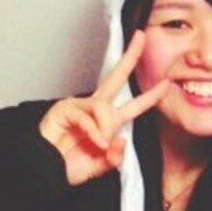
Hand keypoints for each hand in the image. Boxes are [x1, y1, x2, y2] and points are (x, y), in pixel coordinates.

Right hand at [39, 31, 168, 185]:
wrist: (44, 173)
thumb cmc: (67, 166)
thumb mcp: (100, 165)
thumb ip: (114, 157)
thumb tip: (121, 141)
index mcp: (108, 121)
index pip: (134, 104)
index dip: (152, 95)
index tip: (167, 83)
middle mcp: (96, 109)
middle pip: (117, 77)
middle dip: (130, 56)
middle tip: (141, 38)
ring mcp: (80, 106)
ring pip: (104, 107)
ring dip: (105, 128)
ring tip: (100, 145)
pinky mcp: (65, 108)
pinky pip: (88, 117)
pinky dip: (93, 132)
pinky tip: (94, 143)